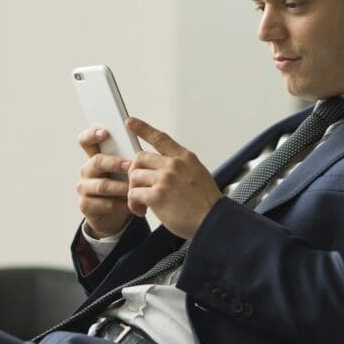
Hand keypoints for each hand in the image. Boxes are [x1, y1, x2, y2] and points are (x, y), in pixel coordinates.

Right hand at [76, 127, 132, 237]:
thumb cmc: (123, 187)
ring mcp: (84, 188)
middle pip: (96, 162)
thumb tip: (141, 151)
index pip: (86, 141)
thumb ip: (128, 159)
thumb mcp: (125, 171)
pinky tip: (132, 204)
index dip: (92, 135)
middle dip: (114, 163)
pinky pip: (104, 203)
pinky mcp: (85, 205)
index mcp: (95, 157)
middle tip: (130, 165)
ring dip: (121, 187)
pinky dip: (121, 204)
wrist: (115, 215)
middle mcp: (86, 170)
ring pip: (102, 185)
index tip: (105, 132)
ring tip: (135, 189)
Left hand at [125, 117, 222, 239]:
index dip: (142, 128)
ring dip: (134, 191)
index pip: (160, 138)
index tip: (130, 122)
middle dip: (135, 173)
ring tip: (141, 204)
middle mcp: (174, 165)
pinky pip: (133, 194)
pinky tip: (141, 211)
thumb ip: (180, 168)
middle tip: (138, 187)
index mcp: (185, 158)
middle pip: (140, 158)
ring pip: (134, 177)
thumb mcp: (198, 175)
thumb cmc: (206, 204)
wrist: (214, 221)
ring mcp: (165, 179)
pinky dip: (133, 204)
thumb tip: (161, 169)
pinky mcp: (157, 195)